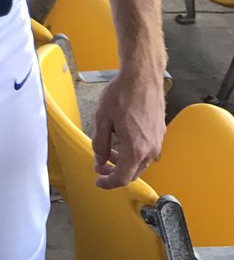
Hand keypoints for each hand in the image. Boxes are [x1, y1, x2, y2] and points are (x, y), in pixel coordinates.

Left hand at [91, 69, 165, 188]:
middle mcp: (150, 149)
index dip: (108, 183)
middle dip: (114, 172)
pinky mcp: (160, 132)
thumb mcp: (102, 119)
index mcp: (135, 150)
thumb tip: (99, 159)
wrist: (142, 76)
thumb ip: (99, 143)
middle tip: (100, 167)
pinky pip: (146, 150)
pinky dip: (132, 152)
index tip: (99, 181)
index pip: (122, 178)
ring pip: (140, 162)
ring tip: (108, 151)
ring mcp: (157, 141)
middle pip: (132, 172)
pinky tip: (121, 139)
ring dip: (123, 161)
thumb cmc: (122, 94)